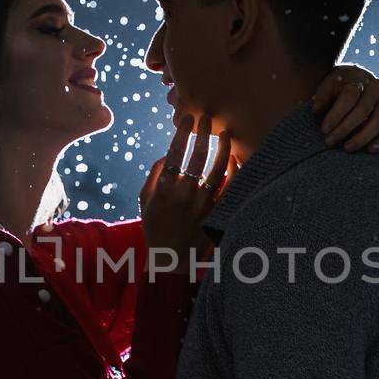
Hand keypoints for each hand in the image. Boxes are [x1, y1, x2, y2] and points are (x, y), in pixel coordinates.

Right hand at [137, 113, 234, 269]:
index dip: (182, 133)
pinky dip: (233, 172)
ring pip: (217, 170)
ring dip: (222, 148)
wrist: (171, 260)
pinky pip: (229, 189)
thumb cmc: (155, 229)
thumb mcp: (144, 203)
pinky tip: (233, 159)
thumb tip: (165, 155)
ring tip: (225, 132)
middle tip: (207, 117)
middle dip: (203, 133)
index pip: (174, 153)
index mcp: (164, 190)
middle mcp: (185, 195)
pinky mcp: (216, 214)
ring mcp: (203, 205)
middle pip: (197, 156)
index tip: (188, 118)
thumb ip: (153, 177)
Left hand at [311, 64, 378, 152]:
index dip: (336, 114)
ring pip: (378, 121)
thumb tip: (316, 110)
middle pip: (363, 110)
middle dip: (345, 128)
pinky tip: (369, 150)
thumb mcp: (327, 86)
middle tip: (329, 142)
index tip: (323, 130)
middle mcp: (375, 88)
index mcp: (358, 78)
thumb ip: (322, 97)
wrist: (355, 81)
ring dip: (362, 137)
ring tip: (346, 148)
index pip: (349, 97)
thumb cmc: (337, 86)